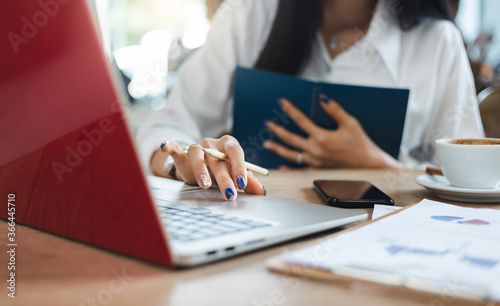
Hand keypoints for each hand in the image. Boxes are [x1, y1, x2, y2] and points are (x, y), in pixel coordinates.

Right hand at [157, 136, 265, 200]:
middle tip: (230, 194)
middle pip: (218, 159)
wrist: (201, 166)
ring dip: (201, 169)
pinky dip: (170, 146)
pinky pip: (176, 148)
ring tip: (205, 185)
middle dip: (224, 178)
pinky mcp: (182, 153)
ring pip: (198, 154)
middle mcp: (213, 143)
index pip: (236, 152)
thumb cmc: (222, 169)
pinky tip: (165, 146)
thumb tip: (261, 191)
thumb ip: (248, 181)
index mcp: (229, 145)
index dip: (239, 167)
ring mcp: (197, 146)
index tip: (242, 184)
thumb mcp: (235, 174)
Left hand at [263, 95, 401, 167]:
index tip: (281, 103)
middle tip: (267, 124)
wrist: (369, 165)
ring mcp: (315, 161)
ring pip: (291, 155)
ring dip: (277, 149)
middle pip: (291, 139)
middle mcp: (315, 150)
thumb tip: (323, 98)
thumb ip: (335, 110)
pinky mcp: (318, 169)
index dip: (290, 110)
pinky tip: (280, 167)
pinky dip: (288, 169)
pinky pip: (300, 169)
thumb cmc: (361, 144)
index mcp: (322, 137)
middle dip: (277, 130)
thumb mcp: (350, 123)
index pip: (301, 120)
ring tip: (267, 144)